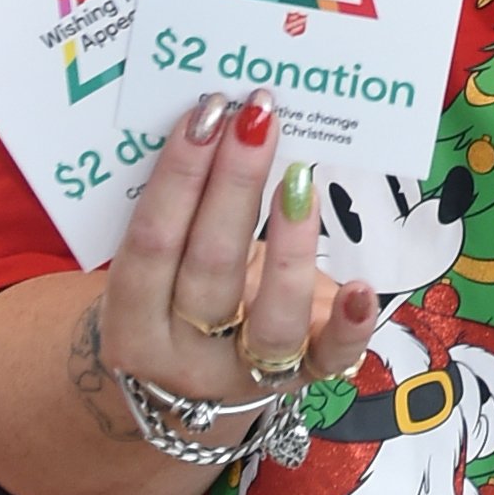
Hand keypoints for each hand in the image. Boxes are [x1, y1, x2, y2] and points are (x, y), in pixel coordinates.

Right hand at [95, 94, 374, 426]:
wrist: (195, 381)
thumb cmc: (175, 294)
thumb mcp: (159, 265)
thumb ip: (179, 211)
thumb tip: (219, 121)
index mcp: (132, 321)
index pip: (151, 244)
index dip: (176, 176)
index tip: (205, 112)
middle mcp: (183, 356)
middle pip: (210, 269)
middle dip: (233, 184)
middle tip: (256, 118)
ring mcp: (244, 375)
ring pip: (271, 317)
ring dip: (290, 243)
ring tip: (300, 178)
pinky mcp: (302, 380)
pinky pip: (328, 359)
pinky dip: (347, 324)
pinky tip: (361, 287)